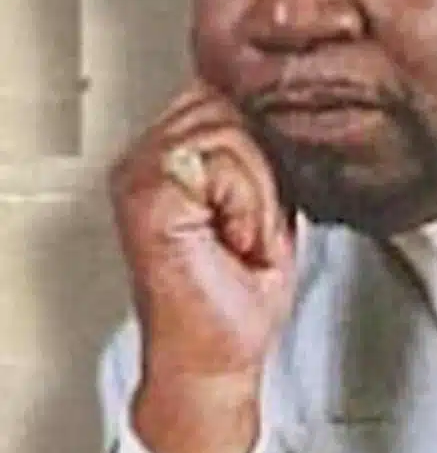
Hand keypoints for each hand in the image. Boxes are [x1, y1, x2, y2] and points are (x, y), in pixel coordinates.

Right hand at [108, 79, 296, 452]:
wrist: (215, 359)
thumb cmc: (237, 292)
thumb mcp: (264, 200)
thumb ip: (259, 148)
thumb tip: (280, 108)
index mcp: (166, 155)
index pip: (223, 92)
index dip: (260, 140)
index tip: (255, 200)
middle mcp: (144, 159)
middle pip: (230, 105)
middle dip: (260, 166)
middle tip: (246, 224)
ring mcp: (139, 174)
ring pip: (231, 131)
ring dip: (255, 191)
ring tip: (238, 234)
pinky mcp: (147, 196)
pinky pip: (224, 162)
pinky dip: (246, 204)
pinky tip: (230, 239)